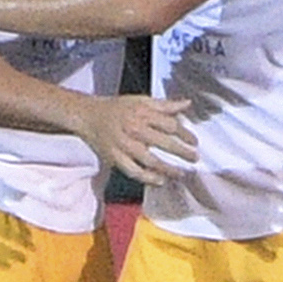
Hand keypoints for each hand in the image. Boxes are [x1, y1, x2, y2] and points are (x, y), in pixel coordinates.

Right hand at [77, 95, 196, 185]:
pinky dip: (147, 178)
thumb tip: (186, 104)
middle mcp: (134, 129)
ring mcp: (124, 145)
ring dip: (168, 168)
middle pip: (163, 142)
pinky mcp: (115, 157)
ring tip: (181, 173)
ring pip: (149, 160)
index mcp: (142, 113)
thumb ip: (164, 105)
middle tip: (194, 158)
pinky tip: (159, 181)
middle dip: (181, 152)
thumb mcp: (141, 100)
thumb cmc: (117, 108)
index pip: (169, 125)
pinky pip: (133, 171)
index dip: (185, 134)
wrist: (88, 115)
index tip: (194, 142)